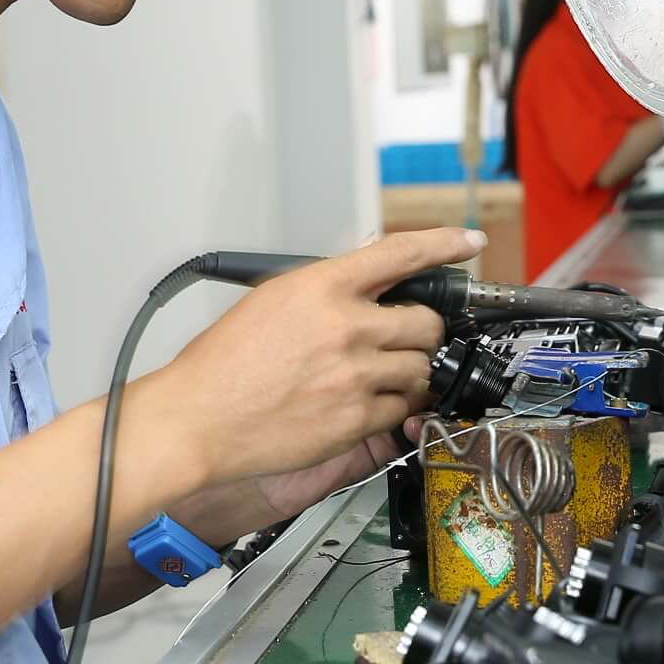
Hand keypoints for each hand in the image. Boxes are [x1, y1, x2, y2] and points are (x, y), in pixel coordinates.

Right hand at [145, 229, 473, 490]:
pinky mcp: (356, 419)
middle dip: (420, 333)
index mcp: (322, 287)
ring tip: (372, 378)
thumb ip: (324, 288)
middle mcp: (345, 326)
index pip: (400, 253)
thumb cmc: (221, 366)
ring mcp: (355, 374)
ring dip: (407, 374)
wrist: (196, 419)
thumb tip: (365, 276)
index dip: (443, 245)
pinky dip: (390, 410)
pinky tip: (359, 406)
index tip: (467, 243)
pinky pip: (401, 410)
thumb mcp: (270, 300)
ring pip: (420, 369)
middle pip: (426, 322)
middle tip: (400, 341)